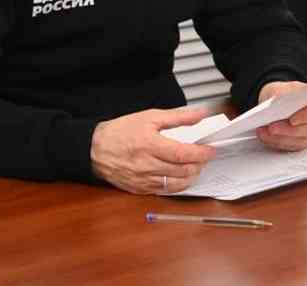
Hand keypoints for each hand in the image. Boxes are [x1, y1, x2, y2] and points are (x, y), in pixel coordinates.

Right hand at [90, 108, 215, 193]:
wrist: (95, 149)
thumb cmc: (121, 131)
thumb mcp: (149, 117)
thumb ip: (177, 117)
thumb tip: (200, 115)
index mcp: (150, 145)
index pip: (183, 154)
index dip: (201, 153)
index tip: (211, 150)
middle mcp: (148, 165)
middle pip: (183, 171)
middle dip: (199, 165)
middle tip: (204, 157)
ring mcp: (143, 180)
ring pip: (176, 184)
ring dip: (190, 177)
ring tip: (195, 167)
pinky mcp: (140, 189)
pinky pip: (164, 191)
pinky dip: (177, 185)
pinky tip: (180, 176)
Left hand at [254, 81, 306, 151]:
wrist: (276, 102)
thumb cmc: (282, 93)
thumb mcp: (281, 87)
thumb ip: (282, 94)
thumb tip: (278, 102)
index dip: (305, 116)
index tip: (292, 120)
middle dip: (287, 130)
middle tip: (272, 127)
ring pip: (298, 140)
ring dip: (278, 137)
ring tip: (264, 131)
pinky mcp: (302, 143)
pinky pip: (290, 146)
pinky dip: (275, 141)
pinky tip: (265, 136)